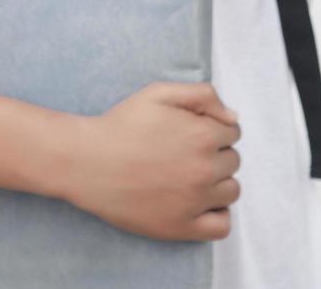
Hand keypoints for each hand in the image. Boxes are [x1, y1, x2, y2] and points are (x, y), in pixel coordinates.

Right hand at [61, 81, 241, 241]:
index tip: (191, 133)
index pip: (233, 132)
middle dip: (215, 154)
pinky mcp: (182, 227)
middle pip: (233, 161)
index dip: (213, 130)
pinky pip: (222, 226)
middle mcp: (204, 169)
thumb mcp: (159, 93)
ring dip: (218, 182)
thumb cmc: (121, 125)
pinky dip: (217, 214)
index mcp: (203, 135)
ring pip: (231, 191)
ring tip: (189, 177)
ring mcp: (195, 201)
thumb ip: (202, 95)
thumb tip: (232, 117)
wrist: (87, 162)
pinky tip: (199, 203)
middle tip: (184, 154)